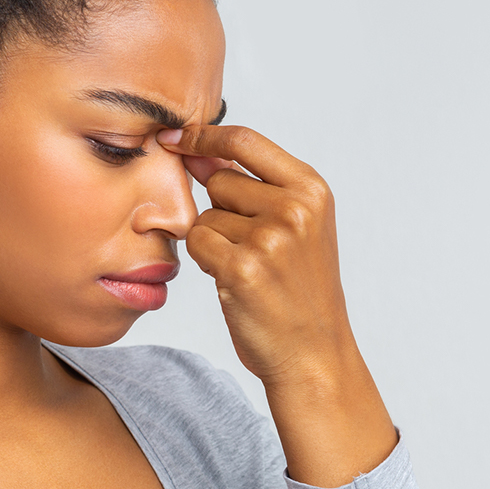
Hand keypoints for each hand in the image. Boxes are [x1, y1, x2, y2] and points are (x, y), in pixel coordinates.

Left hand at [157, 124, 348, 384]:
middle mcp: (294, 208)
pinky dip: (205, 262)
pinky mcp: (241, 268)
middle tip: (254, 248)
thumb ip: (250, 184)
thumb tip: (193, 150)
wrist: (313, 353)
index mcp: (312, 189)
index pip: (244, 140)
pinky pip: (197, 243)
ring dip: (214, 240)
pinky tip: (235, 282)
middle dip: (221, 210)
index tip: (176, 136)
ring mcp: (269, 238)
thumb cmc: (300, 290)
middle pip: (219, 182)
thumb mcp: (295, 226)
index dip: (204, 135)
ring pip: (204, 216)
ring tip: (251, 269)